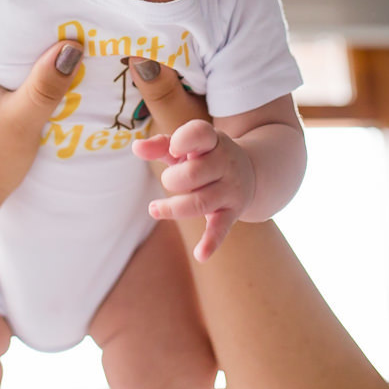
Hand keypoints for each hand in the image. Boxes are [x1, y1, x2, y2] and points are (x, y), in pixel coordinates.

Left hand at [133, 120, 255, 261]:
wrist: (252, 171)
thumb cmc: (206, 156)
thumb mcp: (187, 146)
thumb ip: (160, 145)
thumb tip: (136, 147)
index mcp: (212, 141)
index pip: (200, 134)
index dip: (183, 141)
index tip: (173, 149)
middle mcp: (225, 163)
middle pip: (194, 174)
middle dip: (173, 179)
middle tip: (170, 180)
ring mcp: (230, 189)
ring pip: (200, 202)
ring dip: (173, 208)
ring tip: (154, 209)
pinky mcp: (232, 212)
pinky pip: (221, 229)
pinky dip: (211, 243)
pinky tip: (200, 255)